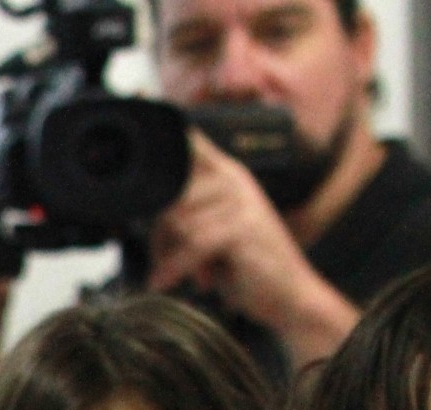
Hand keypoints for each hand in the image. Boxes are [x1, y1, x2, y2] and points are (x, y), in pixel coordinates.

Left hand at [148, 132, 356, 361]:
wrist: (287, 294)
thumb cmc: (244, 265)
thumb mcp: (211, 236)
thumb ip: (185, 218)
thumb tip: (151, 218)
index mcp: (227, 176)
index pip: (193, 143)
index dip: (170, 122)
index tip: (143, 94)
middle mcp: (235, 181)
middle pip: (170, 193)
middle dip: (159, 235)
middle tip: (165, 262)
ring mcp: (241, 202)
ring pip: (176, 222)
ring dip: (168, 257)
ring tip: (178, 275)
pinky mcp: (242, 228)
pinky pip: (191, 244)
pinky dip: (175, 268)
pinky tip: (167, 283)